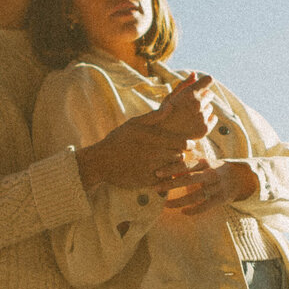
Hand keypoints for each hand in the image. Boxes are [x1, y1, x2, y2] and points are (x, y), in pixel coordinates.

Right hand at [75, 75, 216, 192]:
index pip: (183, 143)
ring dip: (171, 166)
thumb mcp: (133, 124)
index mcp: (155, 139)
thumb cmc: (117, 140)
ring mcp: (152, 169)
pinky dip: (164, 177)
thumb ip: (154, 117)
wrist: (101, 162)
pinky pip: (164, 180)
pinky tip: (156, 172)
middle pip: (179, 156)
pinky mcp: (148, 181)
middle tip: (171, 153)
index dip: (187, 144)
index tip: (185, 144)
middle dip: (177, 154)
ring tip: (164, 162)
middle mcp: (156, 154)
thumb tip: (171, 107)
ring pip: (173, 168)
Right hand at [152, 73, 216, 141]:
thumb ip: (184, 84)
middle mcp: (197, 104)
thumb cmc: (164, 115)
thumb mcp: (171, 97)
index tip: (203, 84)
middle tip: (191, 104)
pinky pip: (213, 119)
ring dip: (203, 109)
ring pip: (210, 108)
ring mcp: (202, 117)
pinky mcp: (205, 129)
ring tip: (190, 116)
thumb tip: (194, 74)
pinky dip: (208, 119)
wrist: (160, 137)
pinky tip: (197, 121)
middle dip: (203, 97)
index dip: (205, 82)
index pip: (208, 80)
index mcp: (189, 93)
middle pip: (210, 94)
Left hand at [157, 157, 259, 215]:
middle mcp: (211, 174)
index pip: (186, 165)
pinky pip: (206, 206)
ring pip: (196, 196)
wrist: (241, 177)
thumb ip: (188, 164)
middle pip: (189, 179)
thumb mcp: (204, 163)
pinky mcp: (221, 199)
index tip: (157, 173)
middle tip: (155, 188)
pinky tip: (183, 212)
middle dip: (171, 184)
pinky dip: (194, 210)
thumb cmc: (216, 169)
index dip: (171, 169)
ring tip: (166, 204)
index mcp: (205, 163)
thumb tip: (169, 167)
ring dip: (179, 201)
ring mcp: (217, 187)